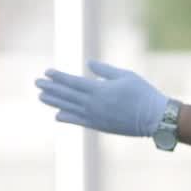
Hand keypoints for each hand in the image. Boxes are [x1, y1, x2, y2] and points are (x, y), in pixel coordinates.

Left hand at [35, 61, 171, 137]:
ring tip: (41, 97)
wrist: (154, 118)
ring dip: (54, 102)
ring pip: (69, 108)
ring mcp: (95, 117)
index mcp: (99, 90)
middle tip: (36, 83)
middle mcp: (93, 104)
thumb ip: (105, 70)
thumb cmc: (143, 93)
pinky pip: (78, 121)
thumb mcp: (126, 75)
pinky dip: (66, 117)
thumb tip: (88, 63)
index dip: (58, 77)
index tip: (46, 72)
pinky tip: (57, 115)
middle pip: (66, 95)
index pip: (72, 82)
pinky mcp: (100, 126)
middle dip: (51, 88)